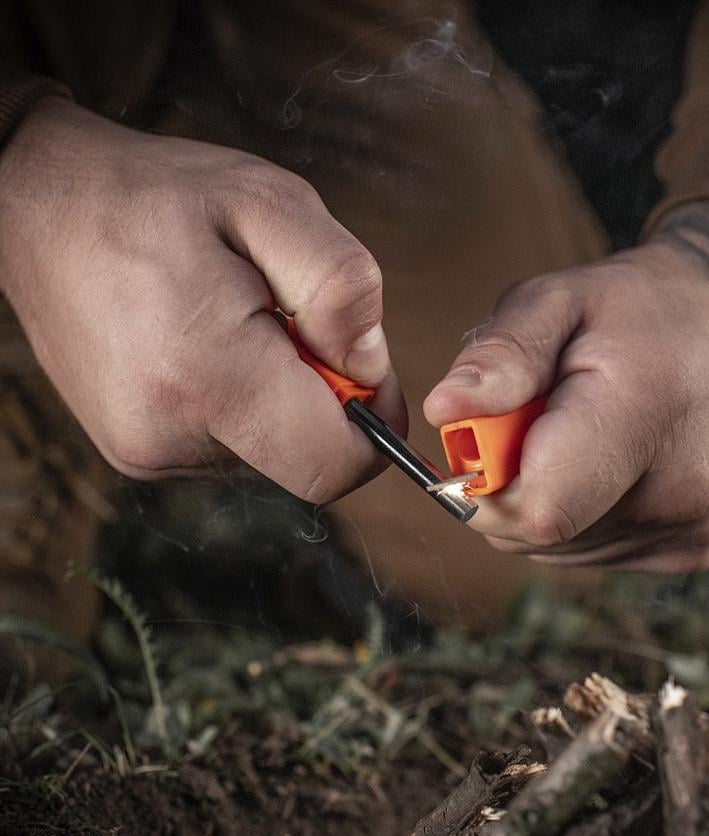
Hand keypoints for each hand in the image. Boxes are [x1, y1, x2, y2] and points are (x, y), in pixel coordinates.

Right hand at [0, 98, 403, 500]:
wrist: (38, 207)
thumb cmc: (157, 199)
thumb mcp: (271, 204)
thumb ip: (342, 286)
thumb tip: (370, 368)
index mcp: (207, 378)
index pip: (332, 466)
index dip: (372, 428)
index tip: (362, 370)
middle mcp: (169, 436)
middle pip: (306, 464)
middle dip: (326, 406)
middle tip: (292, 326)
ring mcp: (146, 452)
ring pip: (269, 455)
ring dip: (281, 399)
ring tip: (236, 325)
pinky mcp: (138, 451)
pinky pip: (230, 446)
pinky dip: (244, 405)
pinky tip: (210, 348)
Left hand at [424, 201, 708, 572]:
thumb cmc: (634, 309)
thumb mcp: (558, 298)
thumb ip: (501, 353)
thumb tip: (443, 409)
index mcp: (643, 415)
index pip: (535, 510)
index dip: (486, 485)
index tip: (487, 438)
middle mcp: (681, 488)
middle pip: (538, 532)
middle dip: (511, 485)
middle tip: (538, 424)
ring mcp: (693, 526)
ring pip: (558, 547)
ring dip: (545, 498)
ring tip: (581, 436)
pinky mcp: (696, 547)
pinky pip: (592, 550)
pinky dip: (579, 513)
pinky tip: (609, 462)